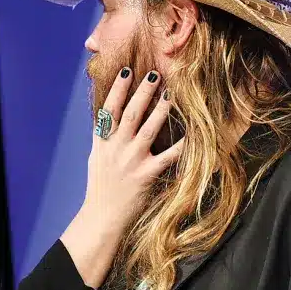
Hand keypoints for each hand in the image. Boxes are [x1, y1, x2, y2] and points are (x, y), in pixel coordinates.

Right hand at [61, 68, 183, 287]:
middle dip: (142, 93)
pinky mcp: (146, 175)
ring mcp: (131, 161)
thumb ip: (105, 138)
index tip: (127, 72)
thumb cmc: (102, 188)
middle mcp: (115, 148)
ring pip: (147, 129)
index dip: (117, 90)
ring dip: (160, 110)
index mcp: (102, 143)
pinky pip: (168, 156)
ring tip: (170, 94)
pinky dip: (181, 145)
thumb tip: (110, 118)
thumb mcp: (97, 158)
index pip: (108, 110)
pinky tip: (193, 134)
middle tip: (154, 75)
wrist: (102, 217)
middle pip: (129, 114)